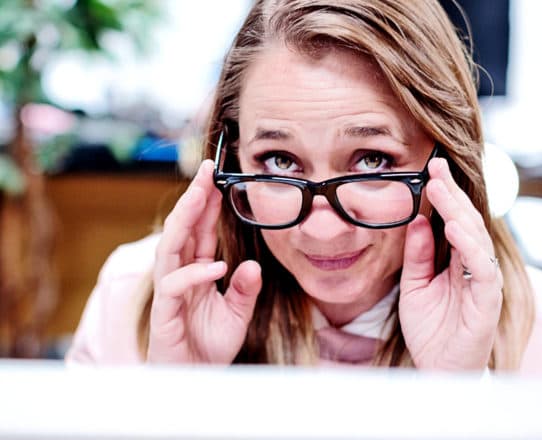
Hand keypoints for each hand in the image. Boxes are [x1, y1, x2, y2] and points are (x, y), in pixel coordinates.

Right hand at [148, 160, 261, 362]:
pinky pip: (175, 287)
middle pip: (182, 229)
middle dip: (194, 199)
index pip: (199, 231)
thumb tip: (255, 265)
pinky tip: (215, 267)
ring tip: (202, 196)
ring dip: (186, 221)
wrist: (193, 382)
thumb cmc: (209, 346)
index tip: (219, 176)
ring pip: (171, 248)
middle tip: (207, 172)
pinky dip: (195, 275)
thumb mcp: (237, 314)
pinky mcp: (164, 313)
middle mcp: (179, 276)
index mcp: (196, 271)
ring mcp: (169, 292)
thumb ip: (245, 289)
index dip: (207, 204)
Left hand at [399, 157, 502, 370]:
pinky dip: (469, 246)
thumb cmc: (431, 330)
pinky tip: (455, 228)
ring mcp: (484, 282)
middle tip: (437, 168)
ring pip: (476, 238)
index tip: (431, 169)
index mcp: (458, 261)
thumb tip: (420, 219)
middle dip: (452, 194)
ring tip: (442, 189)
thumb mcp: (414, 286)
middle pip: (468, 222)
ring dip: (459, 212)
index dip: (445, 196)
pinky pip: (482, 268)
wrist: (438, 370)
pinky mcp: (487, 300)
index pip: (455, 221)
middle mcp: (474, 267)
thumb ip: (418, 255)